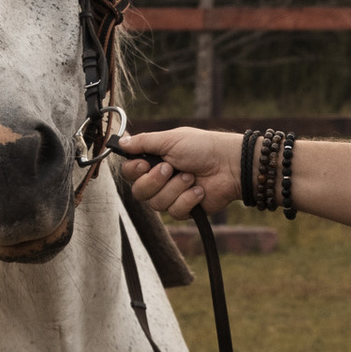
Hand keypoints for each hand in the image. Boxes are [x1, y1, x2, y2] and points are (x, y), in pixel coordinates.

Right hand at [121, 126, 238, 219]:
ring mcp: (172, 195)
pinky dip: (188, 199)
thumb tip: (121, 141)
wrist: (229, 165)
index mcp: (155, 160)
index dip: (135, 171)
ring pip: (157, 204)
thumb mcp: (170, 140)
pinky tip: (199, 190)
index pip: (130, 172)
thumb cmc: (202, 147)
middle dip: (155, 181)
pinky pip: (175, 212)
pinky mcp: (185, 209)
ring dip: (176, 188)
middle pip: (139, 192)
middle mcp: (160, 179)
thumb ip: (143, 142)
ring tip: (192, 177)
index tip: (145, 164)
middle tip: (171, 169)